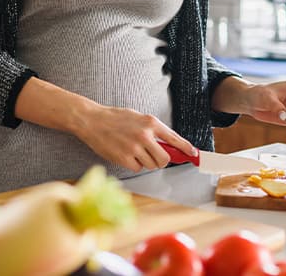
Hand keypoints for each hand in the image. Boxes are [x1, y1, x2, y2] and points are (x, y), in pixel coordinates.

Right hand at [73, 105, 197, 172]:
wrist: (92, 120)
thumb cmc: (115, 118)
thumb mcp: (137, 117)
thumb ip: (153, 130)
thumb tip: (169, 144)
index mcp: (150, 122)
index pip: (174, 138)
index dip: (186, 148)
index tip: (193, 154)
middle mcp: (145, 135)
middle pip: (164, 159)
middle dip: (161, 161)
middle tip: (153, 156)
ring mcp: (135, 147)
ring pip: (151, 165)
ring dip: (145, 162)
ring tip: (133, 150)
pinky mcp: (124, 158)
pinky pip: (137, 168)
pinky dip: (134, 164)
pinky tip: (125, 154)